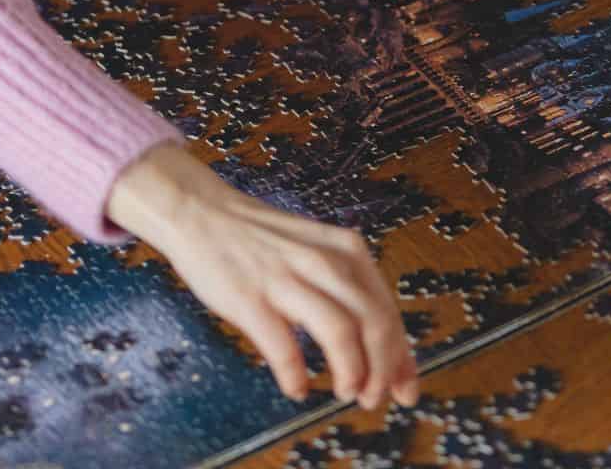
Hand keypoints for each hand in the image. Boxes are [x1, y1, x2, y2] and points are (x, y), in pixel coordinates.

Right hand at [107, 142, 419, 409]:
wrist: (205, 212)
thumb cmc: (266, 241)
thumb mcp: (320, 252)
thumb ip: (349, 291)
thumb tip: (380, 345)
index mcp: (347, 250)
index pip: (387, 309)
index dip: (401, 356)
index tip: (406, 388)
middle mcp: (325, 261)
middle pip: (373, 322)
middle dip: (382, 369)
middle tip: (374, 398)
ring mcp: (287, 278)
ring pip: (340, 330)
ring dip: (351, 372)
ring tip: (346, 393)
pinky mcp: (251, 298)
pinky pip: (283, 345)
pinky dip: (296, 374)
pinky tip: (297, 388)